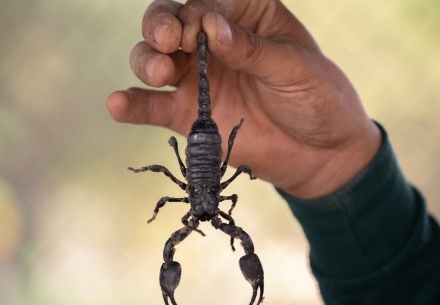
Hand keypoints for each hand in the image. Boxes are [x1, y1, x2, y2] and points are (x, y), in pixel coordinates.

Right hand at [107, 0, 380, 198]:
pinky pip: (152, 106)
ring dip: (146, 60)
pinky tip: (117, 103)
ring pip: (153, 58)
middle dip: (161, 26)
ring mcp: (198, 78)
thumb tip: (212, 28)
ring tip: (159, 72)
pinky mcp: (188, 115)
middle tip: (169, 41)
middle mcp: (214, 42)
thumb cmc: (317, 98)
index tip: (204, 29)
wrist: (321, 154)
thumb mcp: (294, 68)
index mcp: (245, 16)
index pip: (208, 1)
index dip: (197, 11)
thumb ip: (251, 49)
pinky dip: (132, 104)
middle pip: (170, 22)